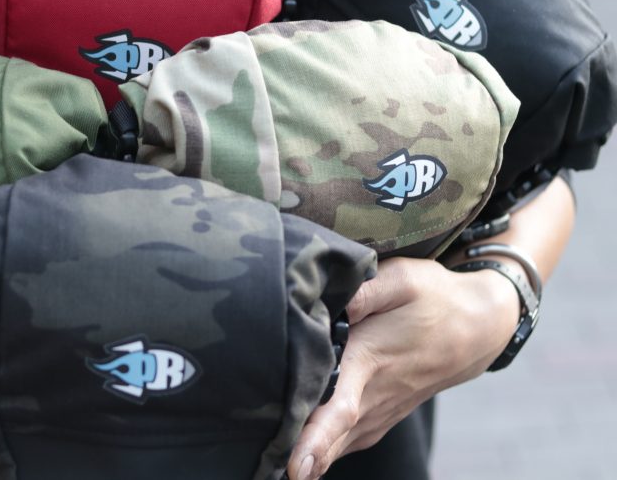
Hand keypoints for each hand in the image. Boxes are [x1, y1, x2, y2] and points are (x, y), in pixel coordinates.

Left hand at [287, 256, 519, 479]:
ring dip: (309, 457)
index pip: (339, 408)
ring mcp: (378, 412)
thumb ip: (362, 291)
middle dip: (299, 455)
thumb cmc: (434, 298)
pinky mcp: (379, 416)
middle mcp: (372, 395)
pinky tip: (299, 455)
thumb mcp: (401, 279)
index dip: (315, 438)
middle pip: (331, 437)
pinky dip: (323, 451)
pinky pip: (347, 442)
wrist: (478, 328)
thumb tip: (323, 300)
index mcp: (369, 361)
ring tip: (269, 468)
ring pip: (338, 445)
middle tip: (261, 473)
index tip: (294, 466)